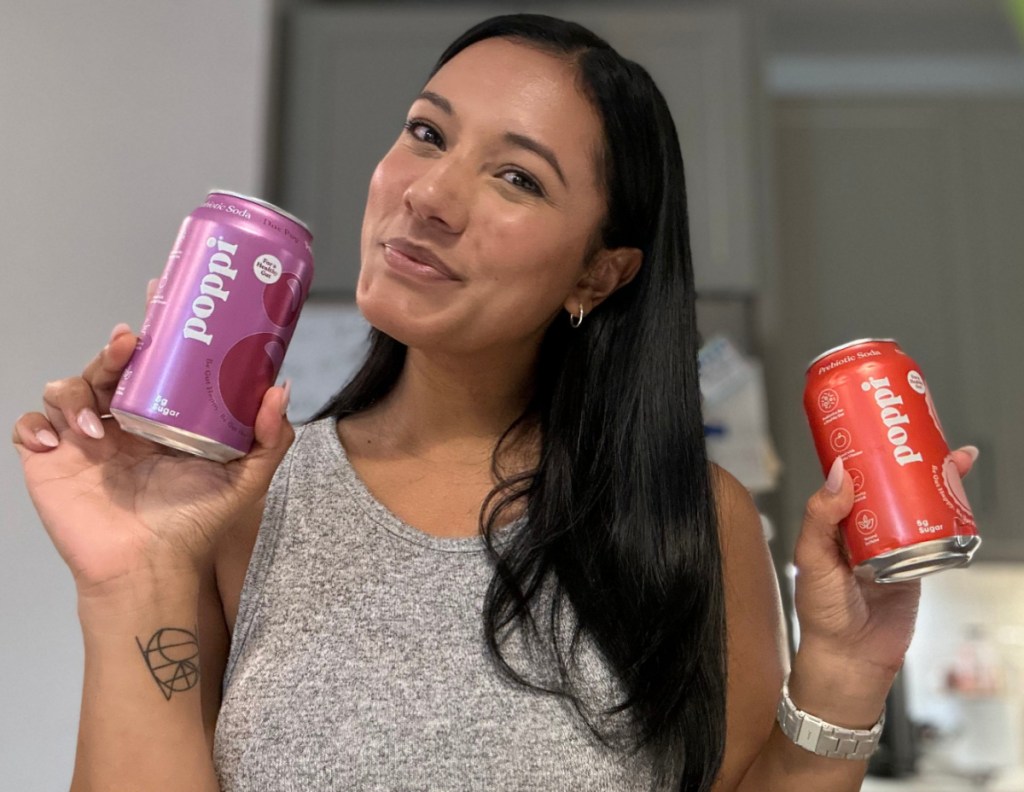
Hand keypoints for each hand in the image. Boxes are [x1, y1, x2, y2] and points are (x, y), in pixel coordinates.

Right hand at [12, 323, 293, 600]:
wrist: (149, 568)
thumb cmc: (194, 524)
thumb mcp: (244, 478)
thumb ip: (268, 437)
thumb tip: (281, 387)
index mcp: (161, 418)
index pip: (153, 363)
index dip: (153, 330)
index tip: (159, 295)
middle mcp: (122, 423)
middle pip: (107, 366)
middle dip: (113, 350)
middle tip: (129, 343)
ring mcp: (84, 440)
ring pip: (66, 387)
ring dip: (77, 393)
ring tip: (95, 425)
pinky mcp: (51, 461)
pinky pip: (30, 426)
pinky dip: (35, 426)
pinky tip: (55, 442)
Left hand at [791, 447, 978, 679]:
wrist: (851, 657)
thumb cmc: (821, 612)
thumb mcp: (811, 558)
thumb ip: (820, 517)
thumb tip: (838, 474)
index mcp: (833, 521)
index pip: (849, 476)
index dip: (864, 450)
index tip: (878, 424)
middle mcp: (863, 527)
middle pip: (888, 483)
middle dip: (907, 458)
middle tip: (925, 433)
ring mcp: (892, 543)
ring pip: (914, 503)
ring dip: (933, 480)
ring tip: (951, 458)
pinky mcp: (917, 562)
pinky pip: (934, 532)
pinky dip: (948, 514)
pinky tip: (958, 496)